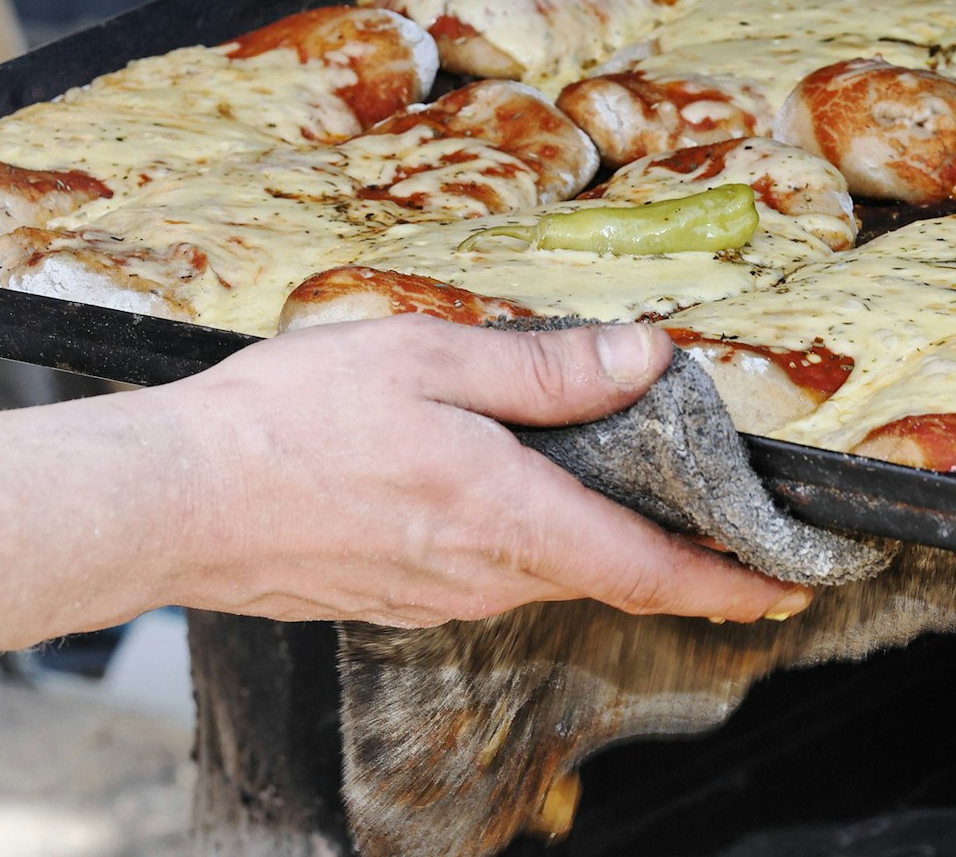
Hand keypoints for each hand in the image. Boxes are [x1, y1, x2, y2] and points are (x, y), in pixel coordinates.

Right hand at [161, 316, 811, 627]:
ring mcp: (439, 595)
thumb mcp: (429, 360)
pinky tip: (513, 483)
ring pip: (549, 567)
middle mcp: (485, 575)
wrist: (168, 500)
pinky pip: (493, 569)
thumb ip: (547, 371)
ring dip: (597, 535)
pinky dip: (532, 535)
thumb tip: (647, 360)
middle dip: (674, 551)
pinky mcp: (399, 595)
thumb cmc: (287, 424)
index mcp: (511, 518)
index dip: (729, 582)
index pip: (651, 572)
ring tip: (619, 475)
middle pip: (609, 571)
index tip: (787, 587)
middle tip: (722, 512)